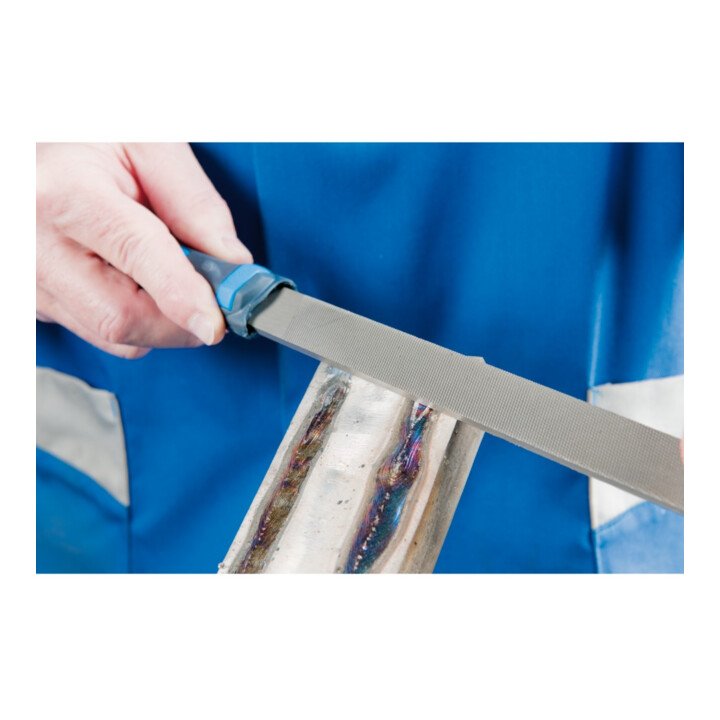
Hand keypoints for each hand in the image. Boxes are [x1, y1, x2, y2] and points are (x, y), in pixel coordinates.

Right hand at [36, 143, 252, 357]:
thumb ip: (195, 203)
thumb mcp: (150, 145)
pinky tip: (131, 279)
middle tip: (212, 298)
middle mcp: (35, 243)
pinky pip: (96, 332)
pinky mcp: (34, 302)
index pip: (136, 256)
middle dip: (181, 320)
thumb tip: (233, 263)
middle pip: (120, 317)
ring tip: (165, 272)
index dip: (184, 294)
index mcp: (65, 192)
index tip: (217, 321)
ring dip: (160, 320)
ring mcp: (28, 279)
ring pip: (112, 336)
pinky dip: (132, 318)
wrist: (33, 147)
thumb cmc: (88, 138)